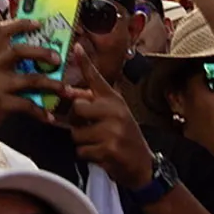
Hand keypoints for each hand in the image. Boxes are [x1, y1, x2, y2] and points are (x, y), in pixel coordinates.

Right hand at [0, 17, 61, 134]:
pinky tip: (50, 117)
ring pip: (30, 79)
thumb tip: (35, 65)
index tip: (38, 22)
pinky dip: (40, 112)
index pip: (2, 31)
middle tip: (58, 58)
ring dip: (51, 84)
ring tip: (66, 90)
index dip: (21, 24)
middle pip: (18, 50)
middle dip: (42, 52)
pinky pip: (26, 105)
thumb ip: (5, 70)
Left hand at [66, 40, 153, 190]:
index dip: (86, 62)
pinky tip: (102, 155)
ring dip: (82, 142)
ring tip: (98, 144)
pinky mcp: (109, 148)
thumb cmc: (124, 138)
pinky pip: (81, 151)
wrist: (143, 165)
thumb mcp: (115, 115)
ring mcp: (113, 130)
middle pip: (77, 107)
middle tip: (86, 128)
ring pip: (76, 133)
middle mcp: (115, 111)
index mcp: (115, 100)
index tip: (77, 47)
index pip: (97, 78)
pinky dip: (87, 156)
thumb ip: (96, 104)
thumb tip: (70, 92)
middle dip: (76, 122)